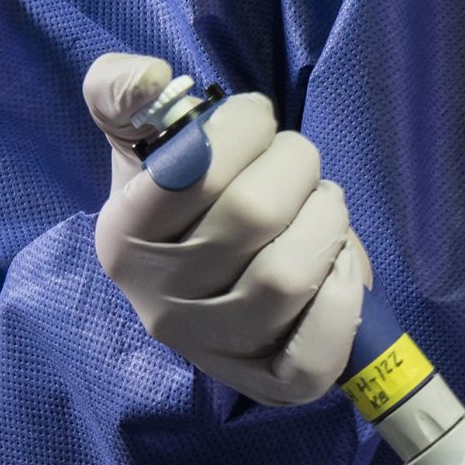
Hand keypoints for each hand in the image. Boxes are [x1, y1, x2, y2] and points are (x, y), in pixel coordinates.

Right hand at [82, 53, 373, 405]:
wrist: (204, 282)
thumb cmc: (182, 200)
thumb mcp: (139, 140)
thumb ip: (124, 91)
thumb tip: (149, 79)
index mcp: (123, 237)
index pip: (193, 170)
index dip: (244, 127)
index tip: (255, 120)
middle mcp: (159, 301)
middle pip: (252, 215)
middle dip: (296, 165)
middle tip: (298, 164)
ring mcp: (214, 349)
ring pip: (286, 278)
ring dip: (326, 219)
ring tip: (322, 205)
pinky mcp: (270, 384)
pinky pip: (314, 356)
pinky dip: (341, 300)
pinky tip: (339, 264)